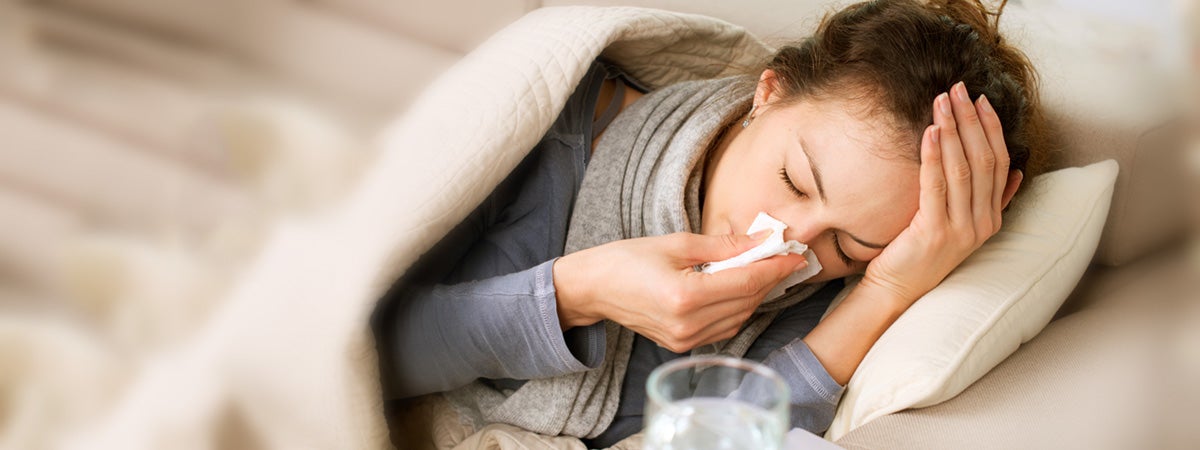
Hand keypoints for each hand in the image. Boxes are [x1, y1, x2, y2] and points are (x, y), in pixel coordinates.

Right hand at [553, 231, 808, 352]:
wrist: (593, 288)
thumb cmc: (627, 259)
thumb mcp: (677, 244)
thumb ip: (723, 246)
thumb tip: (761, 241)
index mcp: (685, 296)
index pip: (747, 282)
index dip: (775, 267)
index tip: (794, 254)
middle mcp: (688, 324)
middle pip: (747, 301)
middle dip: (769, 278)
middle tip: (783, 257)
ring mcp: (685, 340)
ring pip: (740, 318)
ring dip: (755, 294)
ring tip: (762, 270)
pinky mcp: (683, 345)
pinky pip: (724, 328)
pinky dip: (738, 308)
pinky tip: (739, 289)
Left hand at [862, 82, 1023, 302]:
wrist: (897, 289)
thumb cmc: (922, 252)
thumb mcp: (961, 225)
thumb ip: (990, 201)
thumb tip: (1016, 174)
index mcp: (991, 217)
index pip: (999, 162)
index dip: (991, 128)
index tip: (980, 100)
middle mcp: (982, 223)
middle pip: (983, 160)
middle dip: (971, 120)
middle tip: (958, 89)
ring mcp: (961, 230)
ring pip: (963, 169)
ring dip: (952, 131)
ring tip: (942, 102)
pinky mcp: (934, 233)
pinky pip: (936, 187)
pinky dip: (933, 156)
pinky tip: (928, 132)